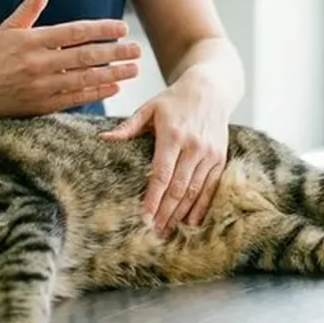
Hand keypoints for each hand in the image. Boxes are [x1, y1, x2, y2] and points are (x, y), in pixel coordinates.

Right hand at [0, 0, 141, 119]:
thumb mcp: (8, 28)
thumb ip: (30, 7)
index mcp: (32, 41)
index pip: (75, 32)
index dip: (101, 29)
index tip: (122, 27)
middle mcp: (39, 63)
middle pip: (85, 56)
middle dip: (115, 52)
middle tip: (137, 49)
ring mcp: (42, 86)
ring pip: (85, 79)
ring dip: (112, 74)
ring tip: (133, 69)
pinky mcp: (42, 106)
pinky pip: (75, 99)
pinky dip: (96, 93)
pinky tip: (114, 87)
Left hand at [99, 73, 228, 233]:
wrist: (210, 90)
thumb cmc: (175, 100)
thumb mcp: (149, 108)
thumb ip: (128, 126)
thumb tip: (104, 138)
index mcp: (173, 134)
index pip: (161, 173)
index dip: (153, 198)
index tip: (144, 217)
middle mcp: (193, 146)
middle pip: (178, 187)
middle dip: (165, 212)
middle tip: (153, 232)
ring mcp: (209, 154)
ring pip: (194, 191)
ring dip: (180, 214)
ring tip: (167, 231)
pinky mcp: (220, 159)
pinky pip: (210, 188)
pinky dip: (201, 206)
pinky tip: (190, 221)